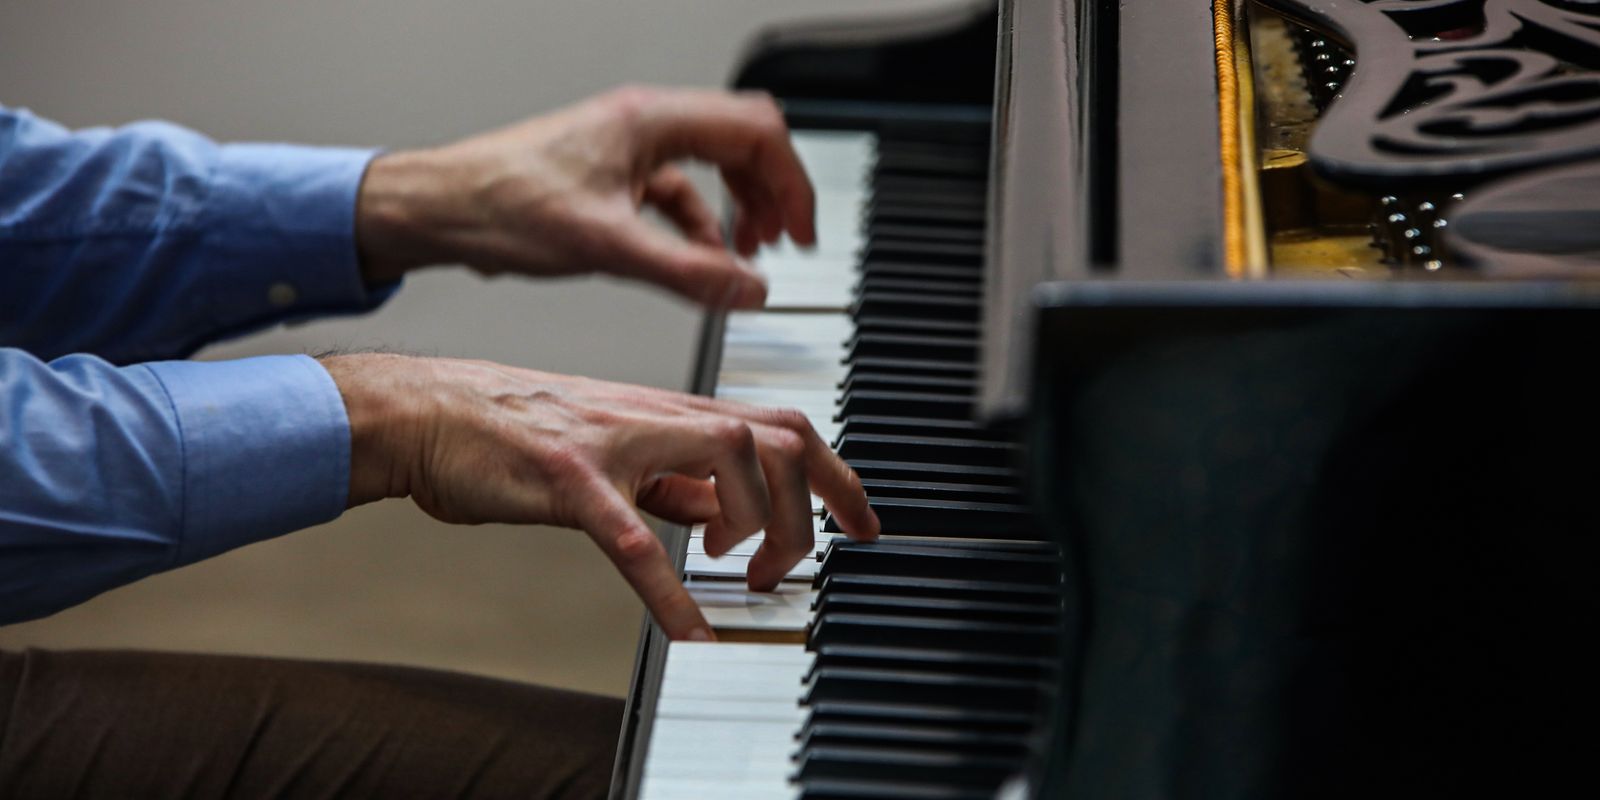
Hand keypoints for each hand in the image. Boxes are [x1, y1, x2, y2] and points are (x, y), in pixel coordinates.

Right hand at [320, 353, 878, 640]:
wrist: (425, 411)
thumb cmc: (511, 433)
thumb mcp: (613, 450)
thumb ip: (674, 479)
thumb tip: (730, 512)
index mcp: (668, 412)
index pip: (780, 425)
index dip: (836, 472)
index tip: (862, 522)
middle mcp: (654, 416)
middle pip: (776, 436)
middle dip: (812, 504)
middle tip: (793, 566)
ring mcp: (613, 441)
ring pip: (728, 460)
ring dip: (759, 527)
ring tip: (743, 577)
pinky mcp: (566, 477)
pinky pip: (633, 537)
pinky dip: (670, 590)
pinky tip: (690, 631)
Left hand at [355, 86, 815, 308]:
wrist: (437, 209)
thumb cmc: (499, 207)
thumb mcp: (606, 247)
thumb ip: (688, 271)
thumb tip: (750, 288)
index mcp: (650, 121)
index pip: (756, 131)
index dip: (791, 182)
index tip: (802, 232)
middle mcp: (643, 123)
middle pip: (741, 141)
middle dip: (773, 190)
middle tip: (788, 242)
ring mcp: (626, 146)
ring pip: (710, 164)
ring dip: (739, 205)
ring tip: (751, 251)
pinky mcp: (609, 174)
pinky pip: (675, 189)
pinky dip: (699, 221)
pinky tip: (697, 258)